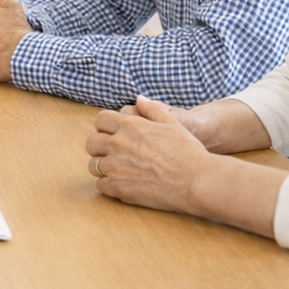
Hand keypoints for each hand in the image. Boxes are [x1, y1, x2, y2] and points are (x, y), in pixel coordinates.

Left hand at [87, 97, 285, 238]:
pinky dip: (108, 185)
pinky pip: (101, 185)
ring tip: (117, 169)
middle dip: (99, 146)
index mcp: (130, 126)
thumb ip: (151, 109)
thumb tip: (138, 99)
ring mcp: (117, 167)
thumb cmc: (188, 151)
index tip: (112, 133)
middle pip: (91, 143)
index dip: (105, 126)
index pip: (100, 120)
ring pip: (93, 165)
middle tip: (112, 152)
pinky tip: (121, 183)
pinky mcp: (120, 188)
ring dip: (103, 166)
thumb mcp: (172, 123)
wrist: (197, 180)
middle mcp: (118, 144)